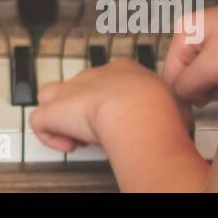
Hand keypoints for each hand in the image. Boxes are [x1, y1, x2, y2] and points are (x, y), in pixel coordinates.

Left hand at [28, 58, 172, 153]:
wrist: (137, 110)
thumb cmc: (161, 110)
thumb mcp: (178, 103)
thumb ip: (172, 107)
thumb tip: (178, 116)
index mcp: (125, 70)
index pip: (111, 80)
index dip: (113, 101)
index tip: (122, 120)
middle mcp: (95, 75)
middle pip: (80, 88)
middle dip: (87, 110)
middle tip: (102, 132)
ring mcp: (72, 90)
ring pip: (53, 96)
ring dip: (62, 117)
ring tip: (80, 138)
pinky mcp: (55, 110)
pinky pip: (40, 121)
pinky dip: (50, 137)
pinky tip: (69, 146)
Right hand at [161, 2, 217, 108]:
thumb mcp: (212, 64)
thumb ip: (189, 83)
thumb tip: (180, 98)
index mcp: (183, 33)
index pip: (170, 76)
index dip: (182, 97)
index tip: (200, 111)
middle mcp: (191, 35)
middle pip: (185, 77)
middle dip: (204, 88)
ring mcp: (207, 41)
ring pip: (201, 78)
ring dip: (216, 86)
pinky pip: (215, 73)